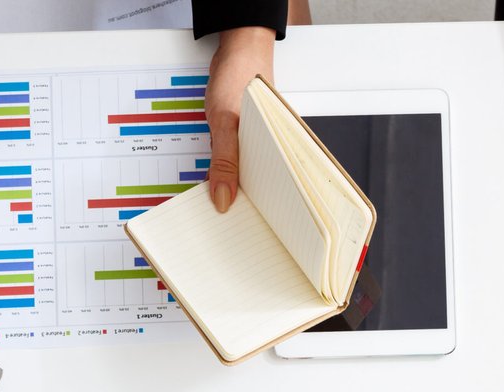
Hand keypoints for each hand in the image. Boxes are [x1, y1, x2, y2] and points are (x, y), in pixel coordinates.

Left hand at [205, 27, 276, 212]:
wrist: (236, 48)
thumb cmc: (240, 76)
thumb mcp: (226, 122)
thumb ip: (225, 161)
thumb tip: (223, 200)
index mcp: (286, 149)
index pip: (285, 191)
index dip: (273, 214)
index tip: (255, 231)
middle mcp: (278, 150)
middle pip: (267, 189)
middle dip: (251, 207)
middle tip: (232, 226)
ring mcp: (262, 146)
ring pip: (251, 179)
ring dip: (236, 191)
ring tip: (224, 212)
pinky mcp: (247, 141)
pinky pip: (239, 165)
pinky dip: (227, 175)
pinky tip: (217, 186)